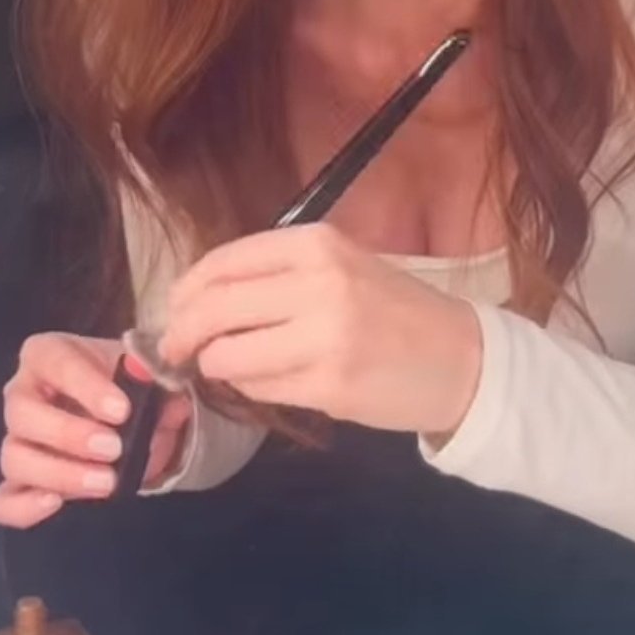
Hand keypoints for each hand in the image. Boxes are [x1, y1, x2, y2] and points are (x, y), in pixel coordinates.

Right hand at [0, 333, 192, 528]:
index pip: (54, 361)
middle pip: (21, 414)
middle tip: (114, 449)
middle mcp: (23, 393)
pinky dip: (23, 507)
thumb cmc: (132, 381)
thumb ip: (157, 378)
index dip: (84, 386)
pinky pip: (3, 501)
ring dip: (59, 473)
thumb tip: (163, 395)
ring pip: (14, 457)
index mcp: (50, 354)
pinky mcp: (21, 481)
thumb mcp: (149, 371)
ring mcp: (18, 440)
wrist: (136, 415)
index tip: (122, 411)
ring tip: (106, 482)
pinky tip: (55, 504)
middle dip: (69, 434)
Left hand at [159, 223, 482, 441]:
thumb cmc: (392, 309)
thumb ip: (275, 275)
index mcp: (317, 244)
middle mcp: (318, 283)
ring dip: (215, 367)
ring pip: (226, 356)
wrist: (460, 358)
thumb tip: (194, 300)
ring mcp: (324, 337)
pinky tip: (269, 382)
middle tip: (175, 350)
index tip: (174, 311)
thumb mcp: (340, 267)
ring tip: (229, 367)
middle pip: (213, 308)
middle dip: (180, 334)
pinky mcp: (328, 386)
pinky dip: (249, 389)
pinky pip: (257, 390)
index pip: (221, 264)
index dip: (184, 292)